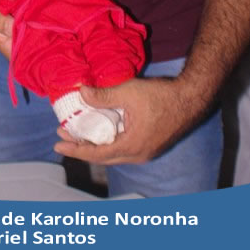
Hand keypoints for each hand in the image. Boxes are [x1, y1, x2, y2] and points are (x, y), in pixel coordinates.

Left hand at [53, 77, 204, 164]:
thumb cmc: (162, 96)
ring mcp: (145, 152)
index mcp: (132, 147)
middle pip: (103, 156)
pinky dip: (108, 140)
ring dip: (95, 144)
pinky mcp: (150, 145)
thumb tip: (80, 92)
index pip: (97, 154)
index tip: (58, 145)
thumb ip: (103, 95)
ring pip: (113, 153)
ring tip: (78, 132)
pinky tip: (100, 129)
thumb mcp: (129, 92)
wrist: (192, 98)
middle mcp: (138, 155)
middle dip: (81, 147)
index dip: (75, 149)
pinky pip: (123, 147)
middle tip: (62, 136)